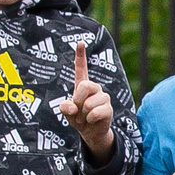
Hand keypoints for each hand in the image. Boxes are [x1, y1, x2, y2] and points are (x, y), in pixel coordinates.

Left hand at [56, 42, 115, 160]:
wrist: (91, 133)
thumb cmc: (78, 119)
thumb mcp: (67, 113)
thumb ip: (65, 108)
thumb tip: (70, 107)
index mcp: (82, 86)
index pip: (81, 68)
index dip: (80, 55)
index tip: (80, 42)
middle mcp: (94, 88)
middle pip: (85, 86)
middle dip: (78, 101)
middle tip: (78, 112)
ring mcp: (103, 97)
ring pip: (89, 103)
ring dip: (83, 114)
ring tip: (85, 118)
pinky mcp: (108, 108)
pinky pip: (95, 112)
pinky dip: (90, 119)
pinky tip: (92, 121)